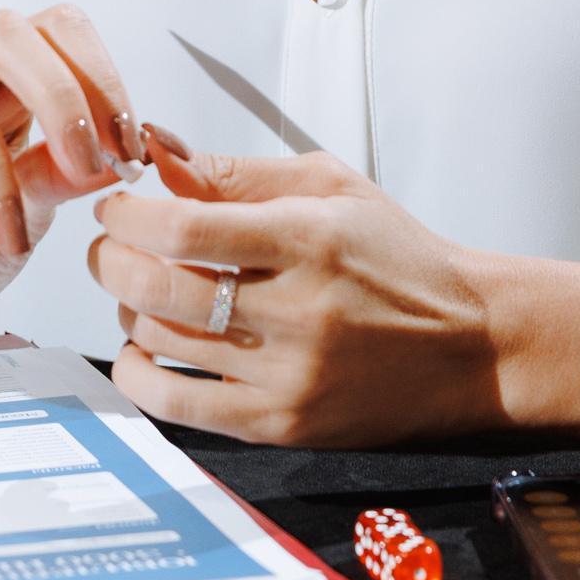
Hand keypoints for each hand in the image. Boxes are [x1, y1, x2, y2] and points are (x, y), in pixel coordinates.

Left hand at [89, 143, 503, 444]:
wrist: (470, 344)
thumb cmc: (397, 256)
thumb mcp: (331, 188)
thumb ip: (240, 173)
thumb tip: (158, 155)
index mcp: (309, 239)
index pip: (185, 229)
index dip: (129, 215)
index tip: (116, 204)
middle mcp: (297, 311)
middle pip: (161, 289)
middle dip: (112, 260)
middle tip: (109, 246)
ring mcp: (289, 375)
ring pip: (164, 343)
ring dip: (128, 311)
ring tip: (138, 290)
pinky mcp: (282, 424)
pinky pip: (180, 407)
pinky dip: (140, 378)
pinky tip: (138, 352)